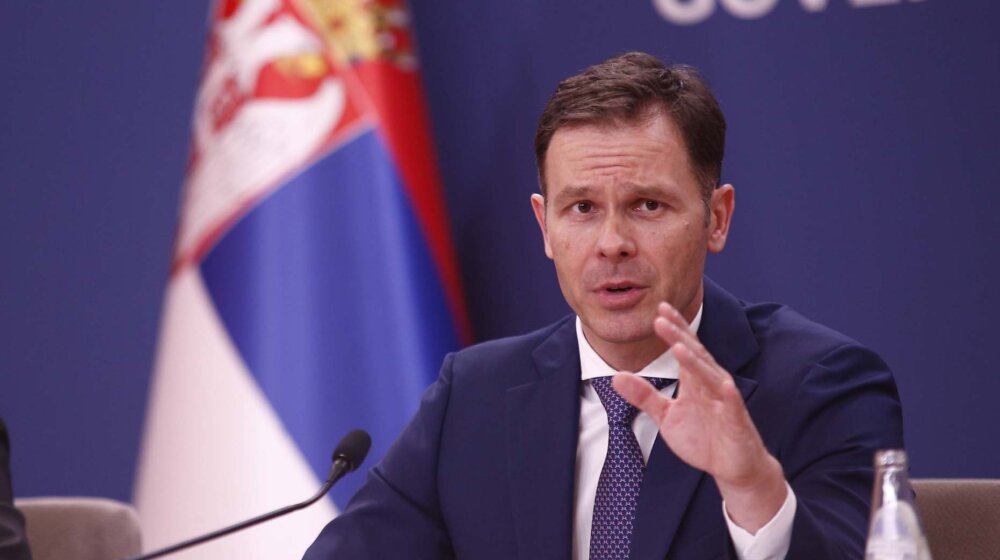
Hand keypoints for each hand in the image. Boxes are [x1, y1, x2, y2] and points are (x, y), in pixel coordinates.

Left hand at [612, 302, 786, 532]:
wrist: (733, 467)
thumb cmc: (703, 438)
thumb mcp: (666, 416)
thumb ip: (643, 395)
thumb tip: (616, 376)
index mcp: (694, 380)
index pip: (684, 347)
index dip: (673, 328)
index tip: (659, 309)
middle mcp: (710, 384)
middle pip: (694, 355)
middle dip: (678, 336)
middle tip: (661, 316)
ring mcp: (725, 401)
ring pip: (710, 376)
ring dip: (696, 361)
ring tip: (679, 346)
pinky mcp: (736, 420)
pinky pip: (731, 405)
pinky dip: (727, 394)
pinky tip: (723, 384)